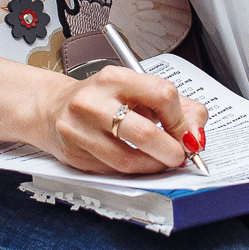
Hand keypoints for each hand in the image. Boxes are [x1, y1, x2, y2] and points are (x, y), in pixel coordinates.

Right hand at [34, 66, 206, 175]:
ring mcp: (80, 130)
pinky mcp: (75, 154)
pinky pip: (113, 170)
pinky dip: (133, 171)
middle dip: (171, 151)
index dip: (181, 120)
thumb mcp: (136, 89)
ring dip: (153, 166)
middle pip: (145, 133)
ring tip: (160, 161)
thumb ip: (174, 106)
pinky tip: (137, 162)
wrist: (52, 108)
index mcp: (115, 78)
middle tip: (179, 155)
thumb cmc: (101, 99)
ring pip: (128, 160)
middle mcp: (94, 102)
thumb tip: (196, 132)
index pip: (162, 95)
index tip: (186, 133)